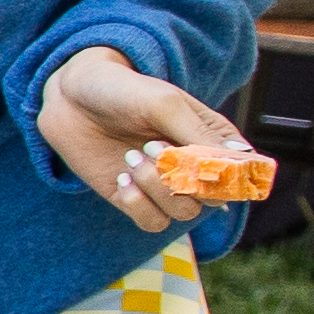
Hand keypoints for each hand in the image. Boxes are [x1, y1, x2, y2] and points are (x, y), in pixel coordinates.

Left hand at [39, 42, 264, 236]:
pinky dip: (138, 204)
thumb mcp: (164, 105)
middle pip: (214, 198)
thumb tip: (240, 159)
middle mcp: (194, 167)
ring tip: (131, 156)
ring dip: (156, 188)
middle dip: (181, 177)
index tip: (192, 158)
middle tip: (150, 145)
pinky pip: (153, 222)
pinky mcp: (135, 199)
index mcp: (214, 140)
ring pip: (184, 212)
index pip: (241, 172)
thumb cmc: (124, 91)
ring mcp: (165, 185)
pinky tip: (122, 177)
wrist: (72, 97)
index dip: (224, 174)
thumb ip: (199, 135)